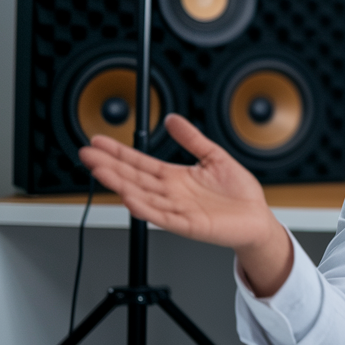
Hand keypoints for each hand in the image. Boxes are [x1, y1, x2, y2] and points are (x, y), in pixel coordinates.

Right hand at [78, 114, 291, 295]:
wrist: (257, 219)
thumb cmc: (239, 194)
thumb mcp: (215, 157)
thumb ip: (193, 139)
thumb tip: (173, 119)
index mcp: (176, 178)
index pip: (140, 162)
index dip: (119, 152)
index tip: (98, 142)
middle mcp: (172, 193)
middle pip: (134, 177)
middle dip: (110, 165)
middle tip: (87, 153)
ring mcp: (178, 209)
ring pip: (143, 195)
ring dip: (120, 184)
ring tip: (100, 171)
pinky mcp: (189, 225)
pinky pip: (163, 216)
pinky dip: (146, 208)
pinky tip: (129, 198)